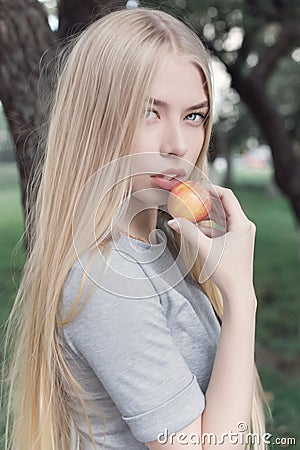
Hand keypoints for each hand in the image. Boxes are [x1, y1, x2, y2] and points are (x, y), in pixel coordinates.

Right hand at [167, 184, 256, 299]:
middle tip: (190, 196)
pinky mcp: (237, 242)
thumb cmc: (225, 271)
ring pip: (222, 218)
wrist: (238, 292)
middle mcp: (244, 226)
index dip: (211, 188)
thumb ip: (188, 232)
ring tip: (189, 213)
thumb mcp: (204, 249)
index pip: (227, 196)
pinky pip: (222, 228)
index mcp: (242, 223)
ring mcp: (241, 234)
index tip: (196, 187)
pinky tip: (195, 231)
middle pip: (224, 205)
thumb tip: (172, 221)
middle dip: (206, 201)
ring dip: (206, 215)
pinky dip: (209, 228)